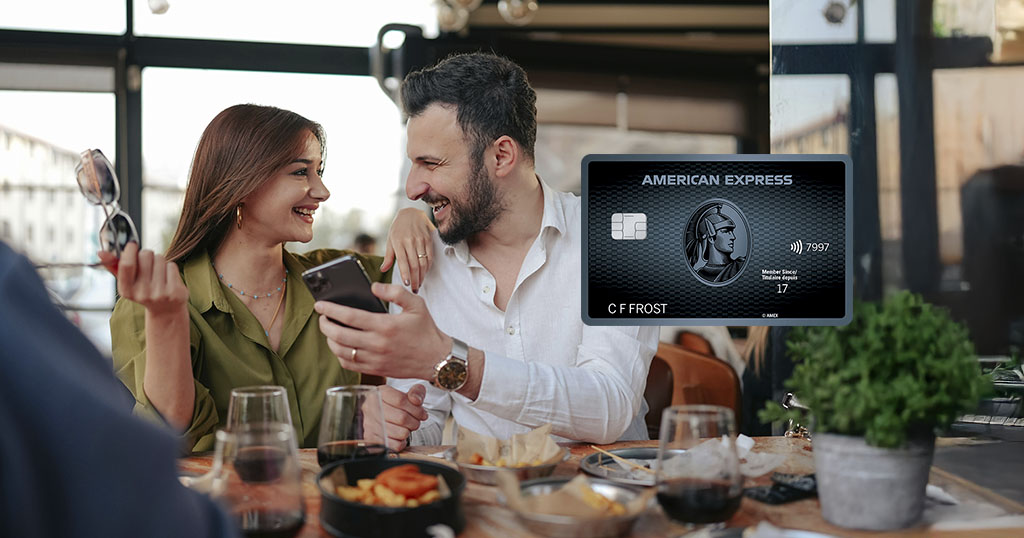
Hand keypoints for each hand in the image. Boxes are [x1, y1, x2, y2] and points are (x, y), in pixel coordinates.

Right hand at [99, 242, 187, 316]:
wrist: (166, 310)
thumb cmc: (144, 290)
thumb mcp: (128, 281)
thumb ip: (114, 266)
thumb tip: (100, 253)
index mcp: (126, 291)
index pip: (126, 264)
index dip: (130, 250)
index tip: (132, 245)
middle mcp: (142, 294)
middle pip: (145, 256)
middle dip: (147, 254)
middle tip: (148, 264)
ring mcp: (160, 294)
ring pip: (160, 259)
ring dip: (160, 261)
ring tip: (158, 273)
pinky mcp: (175, 292)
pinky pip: (172, 265)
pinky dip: (170, 267)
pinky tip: (168, 278)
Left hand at [316, 282, 448, 380]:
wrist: (437, 358)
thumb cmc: (426, 330)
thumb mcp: (416, 304)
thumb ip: (395, 292)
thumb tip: (373, 287)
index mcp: (385, 325)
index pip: (349, 316)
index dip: (330, 310)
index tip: (320, 305)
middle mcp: (378, 344)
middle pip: (339, 335)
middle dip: (325, 325)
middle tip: (322, 318)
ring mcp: (375, 359)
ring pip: (341, 352)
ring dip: (330, 340)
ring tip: (330, 330)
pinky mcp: (376, 370)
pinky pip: (349, 365)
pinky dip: (340, 355)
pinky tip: (341, 346)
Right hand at [364, 384, 428, 451]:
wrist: (380, 412)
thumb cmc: (396, 404)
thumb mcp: (409, 393)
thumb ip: (417, 392)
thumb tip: (416, 400)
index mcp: (380, 393)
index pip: (400, 400)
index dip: (417, 409)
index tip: (423, 414)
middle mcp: (371, 407)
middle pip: (402, 418)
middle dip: (415, 422)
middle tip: (416, 422)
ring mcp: (369, 424)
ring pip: (400, 433)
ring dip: (409, 432)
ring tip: (407, 428)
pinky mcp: (371, 439)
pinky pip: (395, 445)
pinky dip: (402, 442)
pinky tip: (400, 436)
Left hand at [380, 207, 434, 292]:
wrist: (411, 213)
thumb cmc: (398, 228)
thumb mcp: (390, 240)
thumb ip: (388, 256)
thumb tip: (383, 269)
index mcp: (398, 242)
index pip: (403, 261)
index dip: (405, 274)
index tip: (407, 285)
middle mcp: (410, 241)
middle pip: (415, 264)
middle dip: (415, 279)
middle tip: (414, 289)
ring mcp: (420, 240)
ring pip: (423, 262)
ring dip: (422, 275)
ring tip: (420, 284)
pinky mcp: (428, 240)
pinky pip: (430, 256)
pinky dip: (428, 267)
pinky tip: (425, 273)